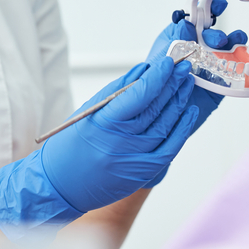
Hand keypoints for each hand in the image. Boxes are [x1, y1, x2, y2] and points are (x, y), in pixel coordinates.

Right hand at [0, 58, 197, 239]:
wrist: (60, 186)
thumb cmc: (69, 147)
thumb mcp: (87, 113)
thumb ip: (116, 91)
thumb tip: (143, 71)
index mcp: (103, 123)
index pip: (139, 94)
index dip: (158, 76)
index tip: (168, 62)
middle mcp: (120, 142)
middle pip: (155, 108)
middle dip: (172, 84)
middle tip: (183, 67)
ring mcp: (133, 159)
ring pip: (165, 126)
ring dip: (179, 102)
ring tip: (185, 83)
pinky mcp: (141, 173)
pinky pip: (169, 149)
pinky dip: (181, 130)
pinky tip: (188, 112)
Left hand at [137, 0, 247, 187]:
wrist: (151, 128)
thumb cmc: (147, 93)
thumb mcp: (155, 63)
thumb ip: (169, 42)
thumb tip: (183, 22)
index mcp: (178, 43)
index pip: (196, 19)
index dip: (209, 9)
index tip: (217, 3)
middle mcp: (196, 54)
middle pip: (216, 33)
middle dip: (220, 30)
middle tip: (214, 38)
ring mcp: (209, 70)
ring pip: (230, 50)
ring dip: (236, 42)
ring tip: (237, 43)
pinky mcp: (220, 88)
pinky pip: (237, 73)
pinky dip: (246, 64)